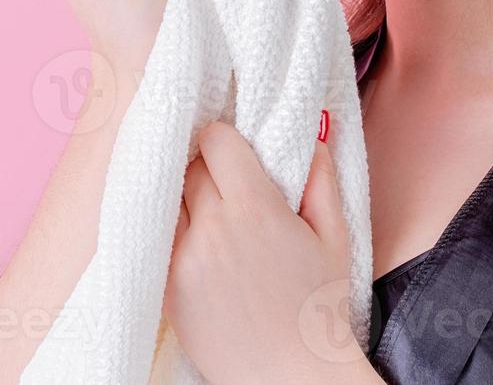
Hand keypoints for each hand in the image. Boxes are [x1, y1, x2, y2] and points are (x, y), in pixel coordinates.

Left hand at [162, 121, 373, 384]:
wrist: (289, 374)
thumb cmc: (318, 307)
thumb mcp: (334, 237)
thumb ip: (321, 178)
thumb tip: (313, 131)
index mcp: (255, 208)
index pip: (215, 141)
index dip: (225, 141)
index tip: (235, 152)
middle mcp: (213, 227)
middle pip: (190, 166)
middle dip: (207, 167)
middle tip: (226, 184)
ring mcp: (184, 258)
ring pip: (168, 198)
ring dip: (185, 197)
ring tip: (208, 214)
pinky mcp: (166, 286)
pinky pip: (158, 237)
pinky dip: (172, 231)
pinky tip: (195, 243)